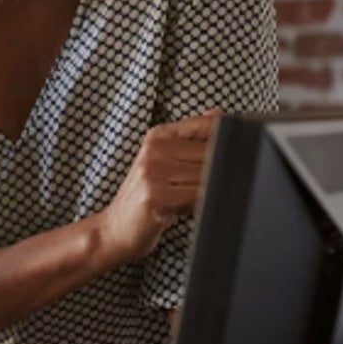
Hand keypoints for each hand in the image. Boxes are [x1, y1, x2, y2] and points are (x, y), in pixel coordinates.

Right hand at [99, 109, 221, 262]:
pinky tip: (183, 209)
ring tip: (187, 199)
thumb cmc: (142, 198)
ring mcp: (154, 173)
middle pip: (212, 154)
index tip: (228, 156)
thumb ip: (190, 138)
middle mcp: (154, 150)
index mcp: (157, 136)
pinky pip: (198, 196)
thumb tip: (219, 114)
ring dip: (207, 191)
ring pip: (208, 176)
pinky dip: (200, 205)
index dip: (225, 143)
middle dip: (218, 172)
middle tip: (197, 188)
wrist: (114, 230)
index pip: (206, 127)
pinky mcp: (156, 197)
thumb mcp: (162, 162)